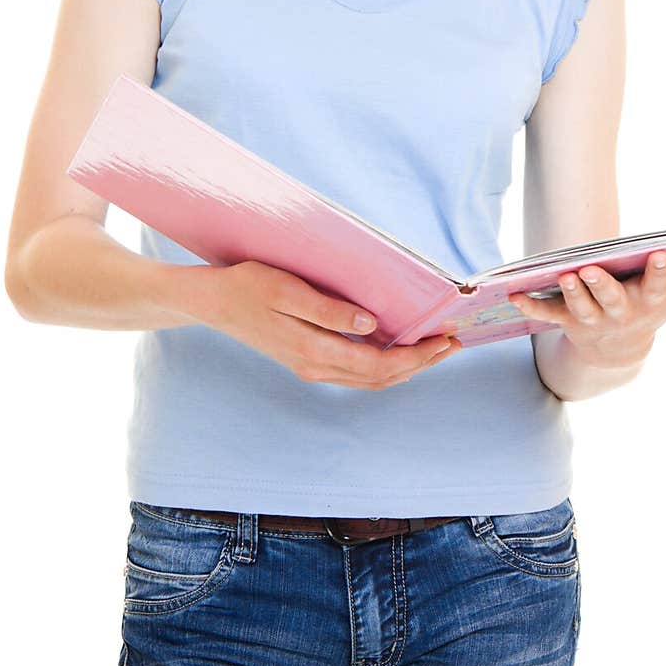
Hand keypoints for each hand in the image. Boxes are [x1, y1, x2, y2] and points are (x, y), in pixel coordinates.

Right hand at [189, 259, 460, 388]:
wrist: (212, 301)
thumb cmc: (248, 286)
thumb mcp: (286, 290)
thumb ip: (328, 310)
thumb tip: (372, 325)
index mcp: (313, 352)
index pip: (380, 366)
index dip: (417, 357)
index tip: (445, 339)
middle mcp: (316, 367)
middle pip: (381, 378)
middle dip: (421, 363)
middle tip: (453, 343)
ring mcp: (311, 367)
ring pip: (370, 379)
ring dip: (405, 366)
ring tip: (434, 347)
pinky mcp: (307, 359)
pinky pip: (356, 371)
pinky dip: (384, 363)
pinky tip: (397, 347)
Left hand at [508, 250, 665, 369]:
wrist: (618, 354)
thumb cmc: (655, 311)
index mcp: (650, 303)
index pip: (658, 286)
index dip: (658, 271)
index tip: (660, 252)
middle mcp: (621, 312)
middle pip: (612, 299)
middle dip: (603, 286)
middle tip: (592, 269)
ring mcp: (593, 319)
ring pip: (580, 307)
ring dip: (572, 293)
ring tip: (565, 275)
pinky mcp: (567, 322)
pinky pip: (546, 314)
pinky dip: (530, 305)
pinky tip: (513, 294)